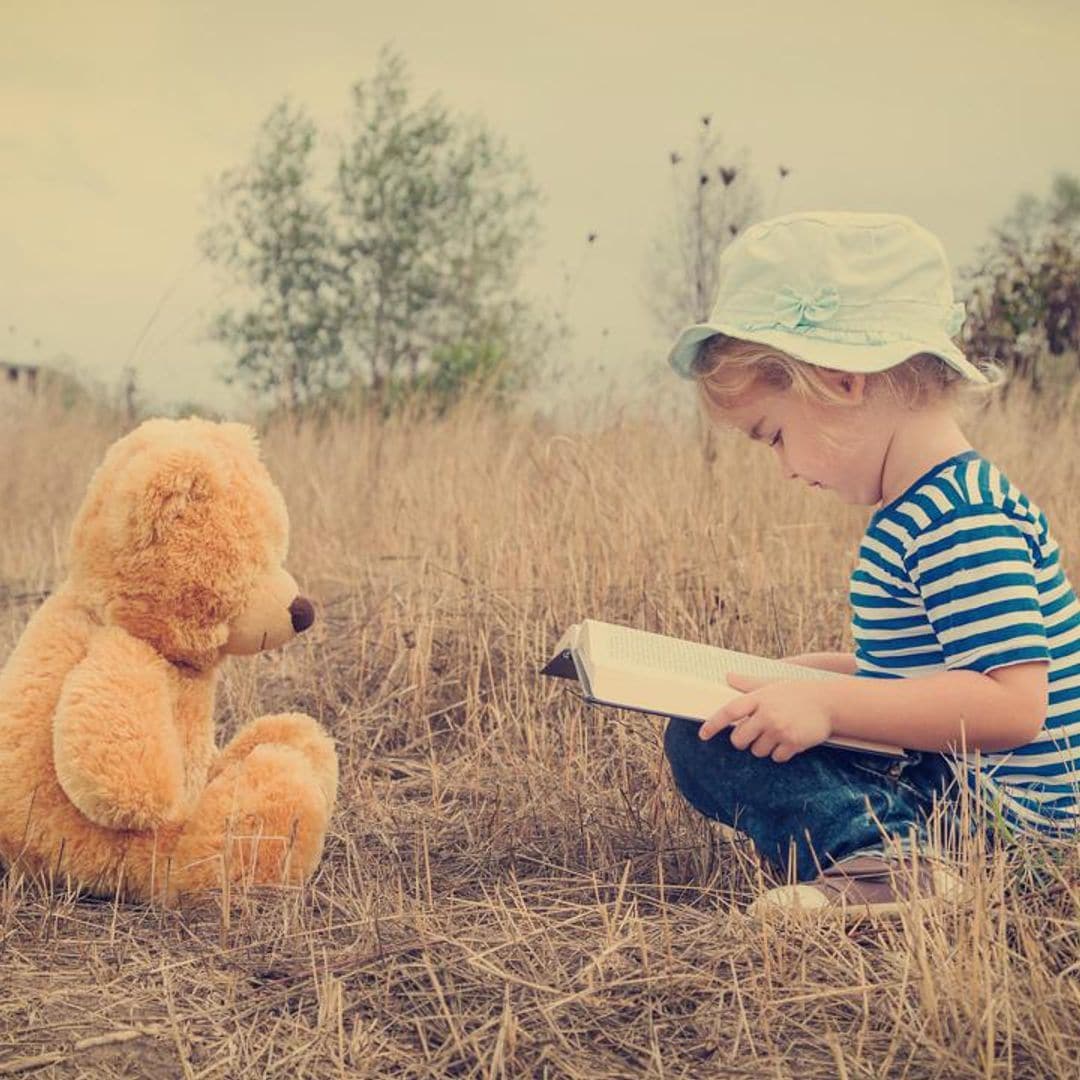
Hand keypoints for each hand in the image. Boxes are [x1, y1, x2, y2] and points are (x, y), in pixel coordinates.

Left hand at [698, 673, 833, 762]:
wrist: (830, 702)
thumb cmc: (797, 692)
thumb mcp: (771, 683)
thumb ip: (748, 683)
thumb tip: (728, 676)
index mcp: (759, 698)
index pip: (729, 712)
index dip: (713, 724)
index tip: (703, 735)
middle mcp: (767, 714)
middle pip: (739, 739)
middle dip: (742, 741)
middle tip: (751, 735)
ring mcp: (780, 729)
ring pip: (757, 751)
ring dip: (763, 748)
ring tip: (775, 735)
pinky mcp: (793, 743)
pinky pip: (776, 757)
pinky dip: (779, 754)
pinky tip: (788, 742)